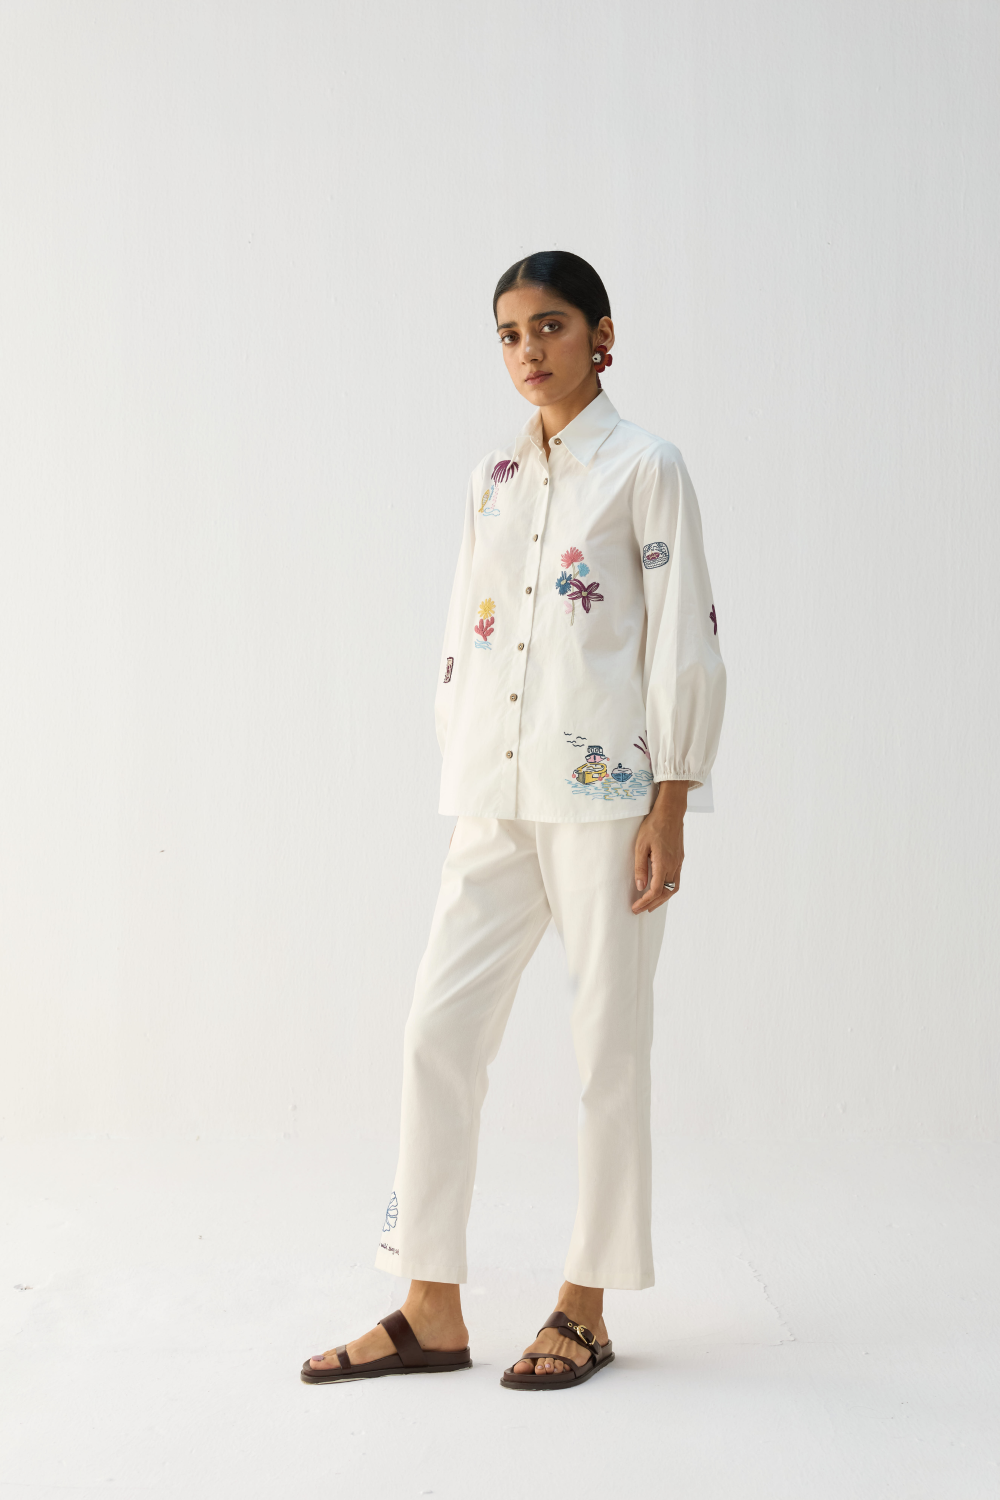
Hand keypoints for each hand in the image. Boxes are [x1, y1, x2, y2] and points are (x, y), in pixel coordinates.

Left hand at [632, 781, 687, 913]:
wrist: (670, 812)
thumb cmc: (653, 825)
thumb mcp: (640, 846)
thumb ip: (640, 867)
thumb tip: (640, 886)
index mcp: (663, 863)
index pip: (655, 890)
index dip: (645, 902)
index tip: (635, 907)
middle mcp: (674, 866)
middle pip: (665, 893)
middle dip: (652, 904)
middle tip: (640, 910)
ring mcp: (678, 862)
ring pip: (673, 888)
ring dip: (662, 899)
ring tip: (650, 904)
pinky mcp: (680, 858)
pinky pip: (676, 880)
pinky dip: (668, 889)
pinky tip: (660, 889)